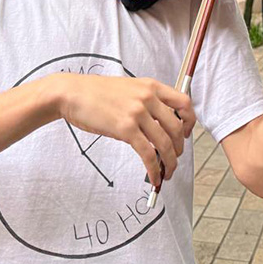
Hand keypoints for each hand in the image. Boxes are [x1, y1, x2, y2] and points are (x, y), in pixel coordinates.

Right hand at [55, 74, 195, 186]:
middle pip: (177, 129)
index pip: (185, 103)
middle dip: (178, 149)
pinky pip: (148, 154)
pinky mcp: (125, 129)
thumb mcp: (129, 88)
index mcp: (151, 86)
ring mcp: (137, 113)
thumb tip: (160, 125)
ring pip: (165, 144)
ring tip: (166, 173)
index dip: (190, 122)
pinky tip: (153, 177)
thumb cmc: (96, 92)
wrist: (72, 93)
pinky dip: (154, 169)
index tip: (186, 134)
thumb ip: (146, 101)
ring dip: (169, 163)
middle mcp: (148, 98)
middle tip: (174, 158)